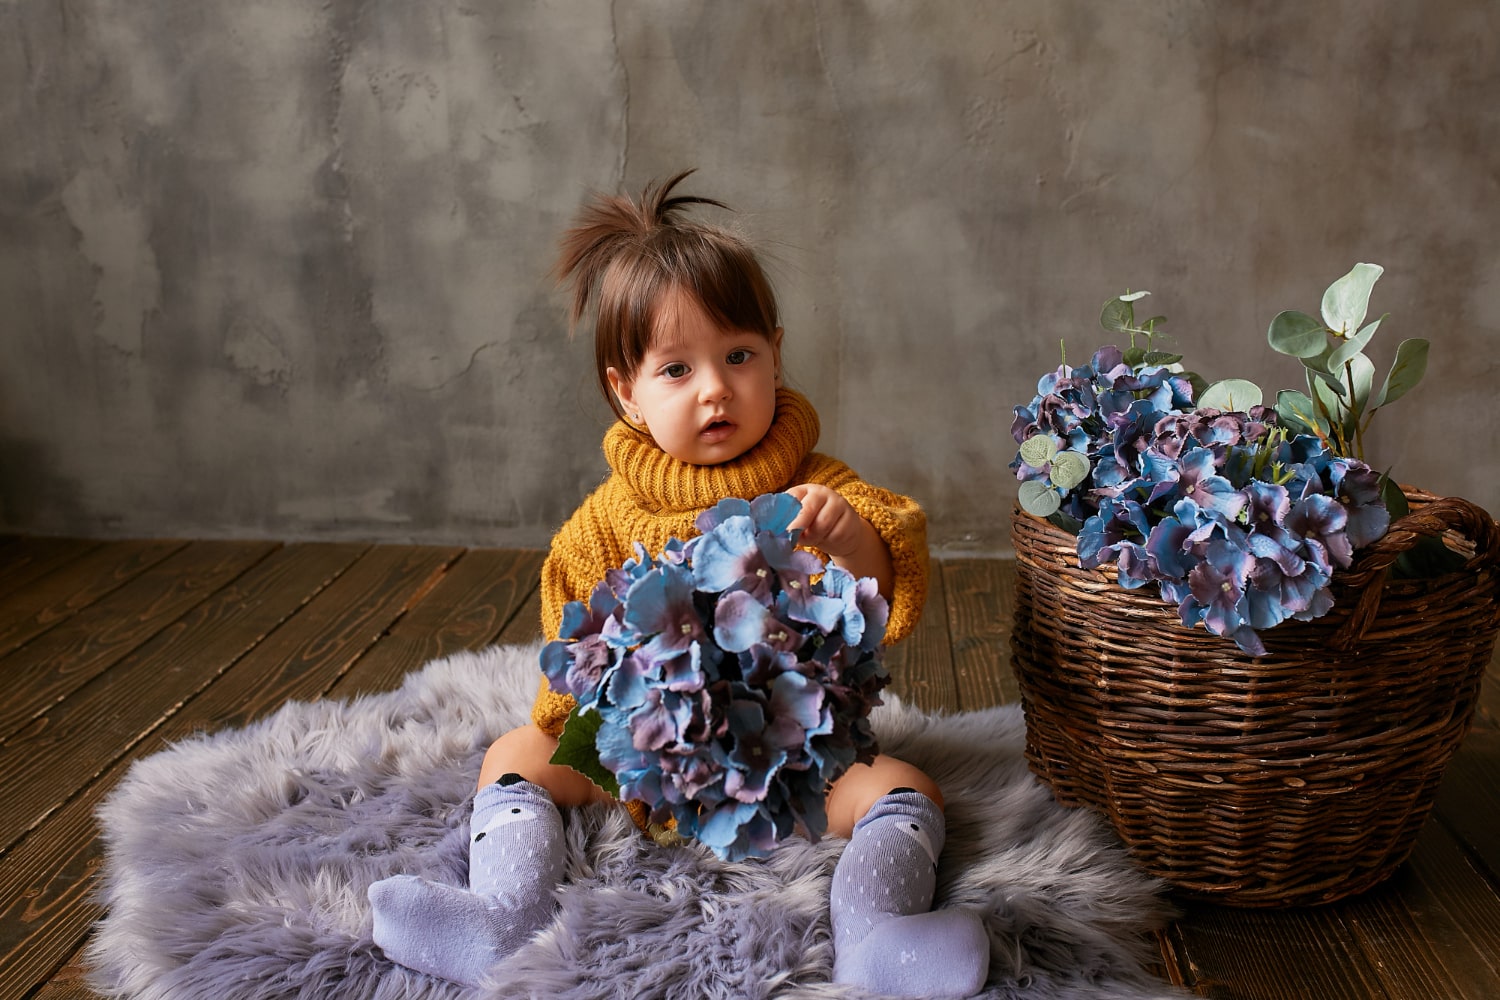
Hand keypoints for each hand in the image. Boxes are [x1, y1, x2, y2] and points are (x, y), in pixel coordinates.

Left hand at [784, 484, 894, 598]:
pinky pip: (835, 534)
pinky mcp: (850, 517)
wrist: (841, 533)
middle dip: (797, 526)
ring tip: (811, 539)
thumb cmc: (814, 526)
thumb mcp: (799, 522)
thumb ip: (788, 523)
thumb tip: (777, 533)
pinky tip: (827, 539)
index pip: (792, 497)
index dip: (784, 514)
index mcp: (803, 491)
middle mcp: (821, 493)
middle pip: (807, 508)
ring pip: (821, 524)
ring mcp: (837, 503)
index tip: (779, 529)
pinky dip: (828, 541)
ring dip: (813, 537)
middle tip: (792, 538)